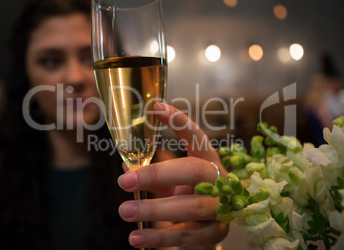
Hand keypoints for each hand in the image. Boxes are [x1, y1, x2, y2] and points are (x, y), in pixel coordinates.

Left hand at [118, 102, 228, 248]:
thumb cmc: (189, 195)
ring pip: (190, 207)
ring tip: (125, 211)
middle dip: (156, 175)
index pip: (197, 136)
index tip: (156, 107)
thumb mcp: (174, 181)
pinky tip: (138, 239)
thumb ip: (154, 175)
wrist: (211, 227)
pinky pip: (188, 237)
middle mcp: (218, 180)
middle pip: (192, 171)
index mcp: (208, 160)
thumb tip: (125, 167)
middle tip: (124, 181)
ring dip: (154, 210)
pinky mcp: (215, 233)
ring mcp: (220, 207)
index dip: (179, 121)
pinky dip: (161, 239)